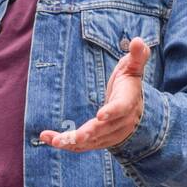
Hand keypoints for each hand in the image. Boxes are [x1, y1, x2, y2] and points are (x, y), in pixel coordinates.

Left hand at [40, 38, 147, 152]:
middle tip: (72, 136)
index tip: (100, 115)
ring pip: (92, 141)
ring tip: (54, 140)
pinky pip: (83, 145)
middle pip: (104, 130)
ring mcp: (110, 134)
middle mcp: (121, 122)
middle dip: (87, 134)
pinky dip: (67, 144)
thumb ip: (137, 55)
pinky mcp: (100, 140)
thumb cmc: (130, 81)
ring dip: (72, 142)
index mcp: (128, 101)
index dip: (111, 112)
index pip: (121, 108)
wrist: (135, 106)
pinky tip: (49, 139)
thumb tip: (138, 40)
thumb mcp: (133, 66)